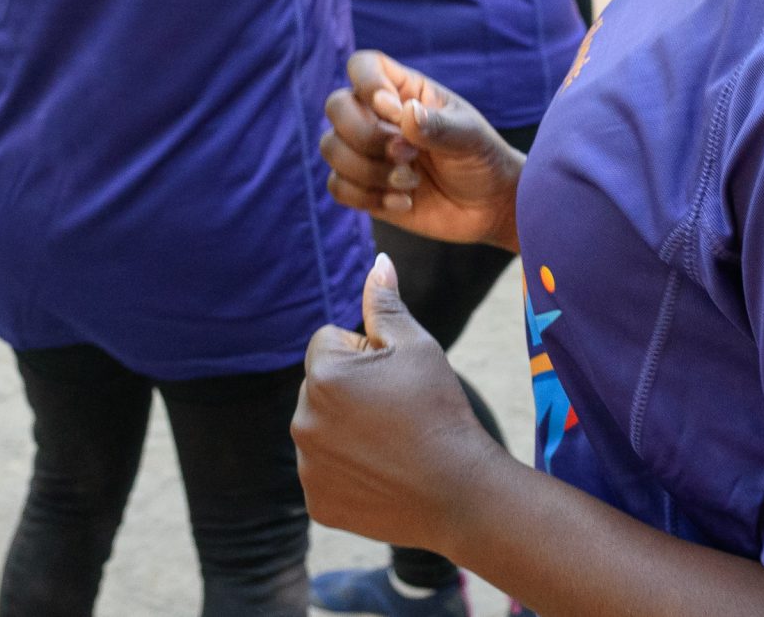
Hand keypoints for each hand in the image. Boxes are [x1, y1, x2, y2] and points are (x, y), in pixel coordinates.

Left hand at [295, 254, 508, 553]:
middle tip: (397, 414)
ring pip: (323, 428)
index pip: (330, 341)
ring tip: (393, 446)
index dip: (366, 354)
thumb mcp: (417, 346)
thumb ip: (385, 304)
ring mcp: (308, 466)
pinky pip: (326, 472)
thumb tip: (378, 262)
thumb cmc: (441, 410)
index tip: (394, 380)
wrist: (460, 493)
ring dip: (347, 431)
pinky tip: (383, 476)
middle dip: (351, 392)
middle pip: (322, 386)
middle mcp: (302, 419)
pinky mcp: (318, 502)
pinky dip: (349, 473)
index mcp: (323, 374)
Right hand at [321, 52, 523, 248]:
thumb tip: (405, 114)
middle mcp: (376, 115)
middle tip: (408, 155)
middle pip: (336, 106)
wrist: (486, 205)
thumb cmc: (480, 157)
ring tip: (411, 182)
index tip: (395, 112)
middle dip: (368, 136)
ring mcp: (366, 151)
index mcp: (402, 90)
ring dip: (369, 170)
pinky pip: (337, 186)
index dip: (368, 84)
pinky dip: (367, 197)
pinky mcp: (362, 186)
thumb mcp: (469, 137)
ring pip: (331, 148)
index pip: (362, 66)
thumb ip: (438, 126)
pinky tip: (403, 202)